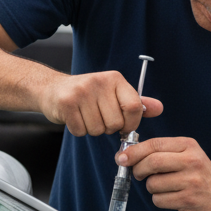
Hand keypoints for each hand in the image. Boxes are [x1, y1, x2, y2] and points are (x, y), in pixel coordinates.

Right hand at [36, 69, 162, 136]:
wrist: (52, 89)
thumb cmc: (87, 95)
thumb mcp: (113, 94)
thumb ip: (135, 103)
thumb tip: (159, 108)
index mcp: (115, 79)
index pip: (134, 107)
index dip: (131, 123)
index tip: (124, 125)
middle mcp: (99, 82)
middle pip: (115, 123)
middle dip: (108, 127)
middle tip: (99, 117)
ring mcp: (82, 91)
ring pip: (98, 130)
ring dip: (93, 129)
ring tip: (86, 116)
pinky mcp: (67, 103)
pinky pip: (81, 131)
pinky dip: (79, 130)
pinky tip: (75, 118)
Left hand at [118, 136, 210, 210]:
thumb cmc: (199, 174)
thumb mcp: (186, 154)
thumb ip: (161, 151)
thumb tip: (127, 154)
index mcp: (188, 145)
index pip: (155, 144)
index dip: (134, 151)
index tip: (122, 158)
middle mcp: (191, 161)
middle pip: (152, 162)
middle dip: (138, 169)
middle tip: (138, 174)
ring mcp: (191, 181)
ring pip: (153, 183)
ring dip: (151, 187)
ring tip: (163, 187)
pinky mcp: (188, 199)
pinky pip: (159, 200)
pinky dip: (159, 200)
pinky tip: (171, 196)